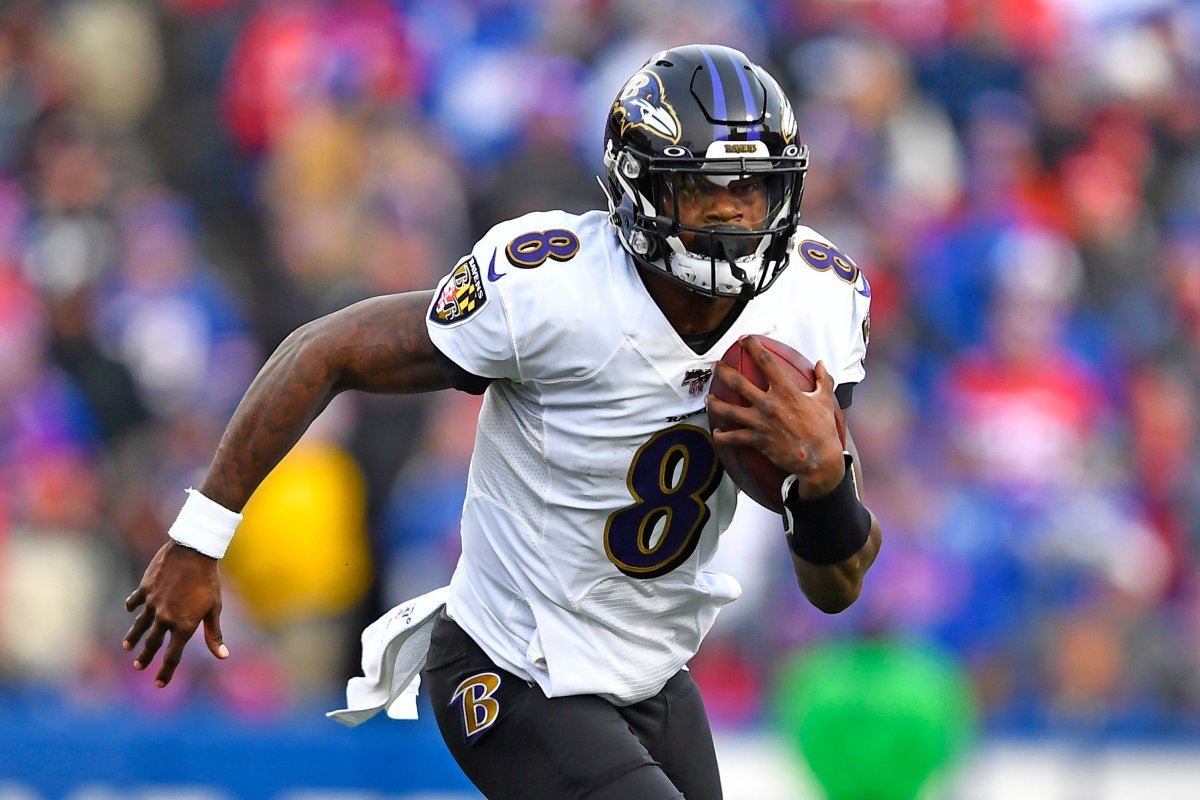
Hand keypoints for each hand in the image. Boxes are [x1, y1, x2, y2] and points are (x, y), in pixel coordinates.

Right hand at [123, 540, 227, 686]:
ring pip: (140, 625)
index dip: (166, 672)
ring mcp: (152, 604)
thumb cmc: (208, 581)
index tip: (159, 683)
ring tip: (128, 647)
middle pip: (153, 643)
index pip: (172, 656)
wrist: (193, 552)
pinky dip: (132, 606)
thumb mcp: (214, 608)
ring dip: (133, 637)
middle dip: (145, 657)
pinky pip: (135, 601)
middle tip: (139, 666)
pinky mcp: (145, 589)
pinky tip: (130, 609)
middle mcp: (165, 618)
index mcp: (184, 626)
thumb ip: (214, 634)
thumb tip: (223, 656)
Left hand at [707, 336, 844, 496]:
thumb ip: (823, 379)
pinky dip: (722, 436)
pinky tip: (717, 432)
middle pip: (739, 383)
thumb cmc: (822, 430)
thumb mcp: (825, 400)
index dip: (753, 347)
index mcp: (786, 391)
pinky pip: (734, 438)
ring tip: (708, 399)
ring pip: (729, 410)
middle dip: (723, 372)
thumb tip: (821, 364)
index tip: (744, 339)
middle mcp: (769, 404)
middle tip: (715, 366)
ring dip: (715, 403)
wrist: (818, 459)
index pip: (766, 362)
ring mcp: (760, 423)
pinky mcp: (757, 440)